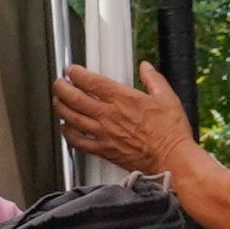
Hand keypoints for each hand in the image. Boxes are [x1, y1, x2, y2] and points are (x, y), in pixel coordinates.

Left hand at [53, 63, 198, 177]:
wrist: (172, 160)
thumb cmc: (171, 133)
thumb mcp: (167, 98)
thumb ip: (153, 80)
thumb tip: (146, 68)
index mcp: (123, 99)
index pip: (90, 81)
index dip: (76, 74)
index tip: (72, 70)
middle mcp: (109, 115)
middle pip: (74, 98)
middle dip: (62, 88)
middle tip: (59, 83)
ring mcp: (103, 134)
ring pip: (72, 118)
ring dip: (61, 107)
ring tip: (58, 101)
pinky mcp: (103, 150)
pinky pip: (78, 141)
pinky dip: (68, 133)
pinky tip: (66, 128)